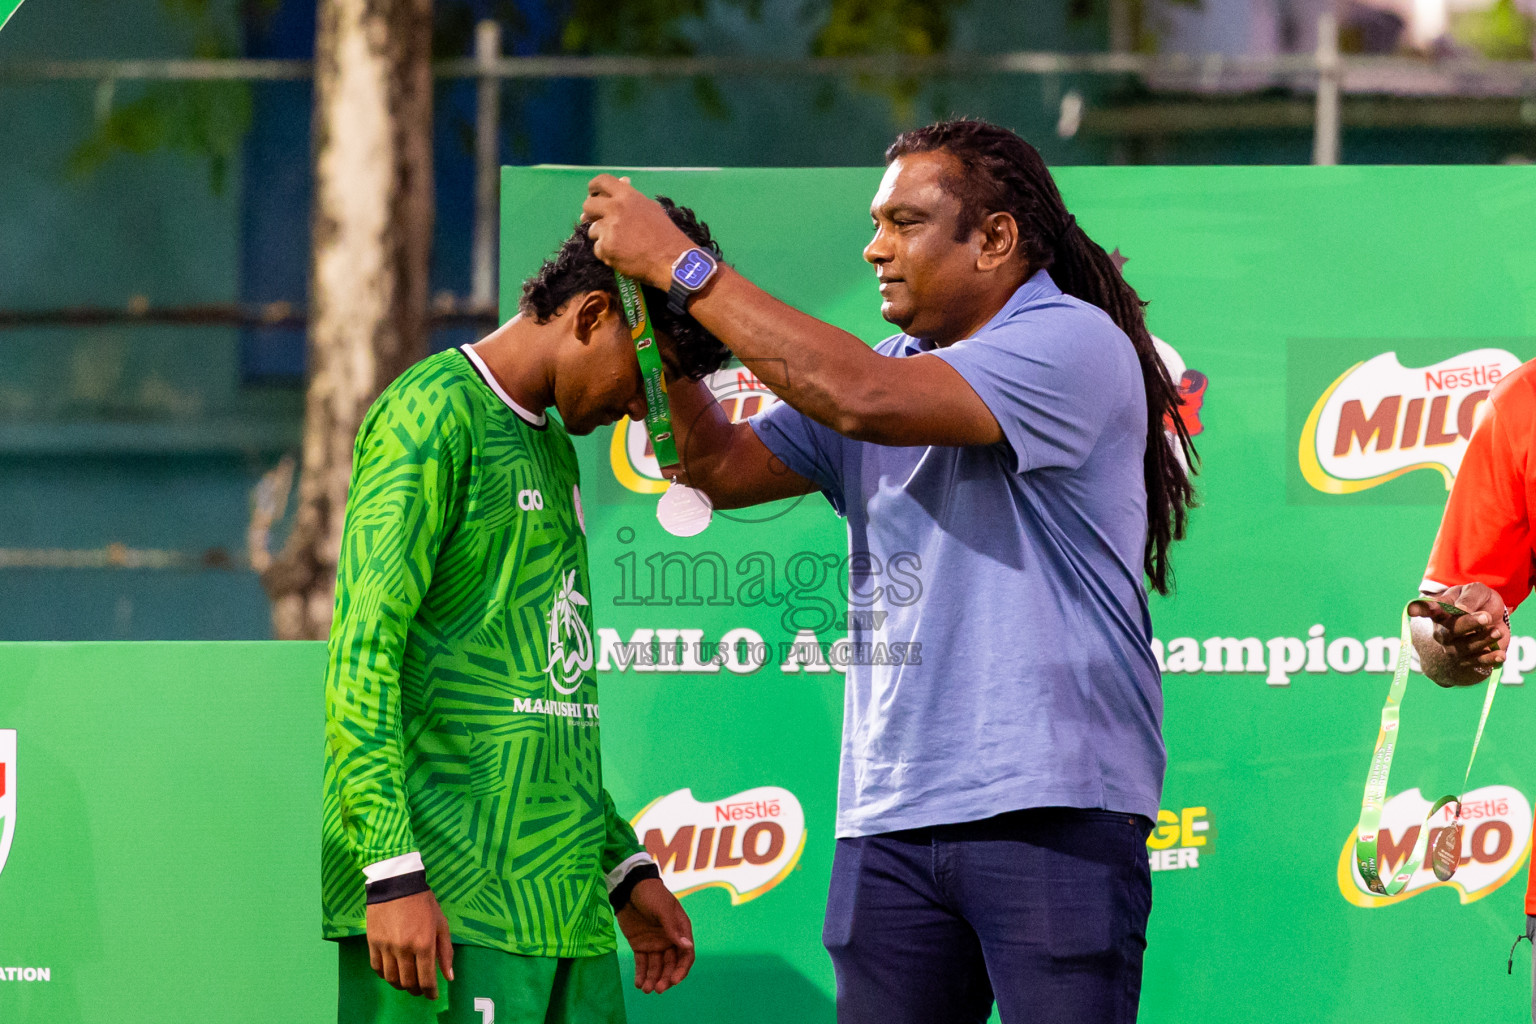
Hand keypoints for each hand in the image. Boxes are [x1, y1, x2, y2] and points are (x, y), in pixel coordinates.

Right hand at [365, 889, 454, 998]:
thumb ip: (445, 952)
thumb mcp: (441, 924)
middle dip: (416, 990)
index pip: (427, 979)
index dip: (430, 992)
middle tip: (421, 988)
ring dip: (401, 985)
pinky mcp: (372, 943)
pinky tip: (392, 972)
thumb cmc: (423, 902)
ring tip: (407, 983)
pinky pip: (377, 968)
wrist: (396, 883)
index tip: (433, 995)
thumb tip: (449, 977)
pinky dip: (385, 975)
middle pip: (408, 982)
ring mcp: (386, 947)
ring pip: (392, 978)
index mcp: (424, 944)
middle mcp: (404, 949)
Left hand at [582, 175, 691, 288]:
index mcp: (627, 196)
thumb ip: (632, 196)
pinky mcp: (606, 248)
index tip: (593, 194)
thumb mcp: (650, 208)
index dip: (594, 187)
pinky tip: (621, 255)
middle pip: (588, 205)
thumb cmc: (664, 233)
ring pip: (592, 230)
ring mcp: (609, 229)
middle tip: (598, 220)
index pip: (602, 181)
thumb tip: (622, 181)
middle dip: (591, 213)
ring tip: (620, 243)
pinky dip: (607, 253)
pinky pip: (598, 249)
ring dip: (602, 236)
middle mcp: (615, 209)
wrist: (671, 260)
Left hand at [616, 878, 694, 993]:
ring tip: (646, 989)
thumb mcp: (662, 909)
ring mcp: (654, 944)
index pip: (685, 955)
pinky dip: (641, 974)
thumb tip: (686, 947)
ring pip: (656, 967)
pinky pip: (642, 963)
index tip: (674, 980)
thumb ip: (672, 929)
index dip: (681, 969)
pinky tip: (639, 984)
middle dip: (665, 978)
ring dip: (653, 979)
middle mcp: (669, 940)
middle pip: (670, 964)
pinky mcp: (640, 945)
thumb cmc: (651, 895)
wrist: (629, 888)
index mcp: (680, 930)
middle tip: (658, 989)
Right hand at [1408, 582, 1508, 678]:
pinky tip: (1500, 655)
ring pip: (1465, 647)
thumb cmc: (1478, 601)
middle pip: (1449, 632)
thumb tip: (1462, 610)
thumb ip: (1469, 597)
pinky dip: (1490, 659)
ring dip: (1483, 640)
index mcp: (1440, 610)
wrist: (1492, 618)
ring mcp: (1454, 647)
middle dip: (1468, 624)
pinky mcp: (1469, 660)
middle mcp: (1442, 631)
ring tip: (1497, 631)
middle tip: (1486, 617)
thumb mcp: (1477, 591)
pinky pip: (1478, 662)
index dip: (1419, 610)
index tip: (1412, 609)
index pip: (1427, 610)